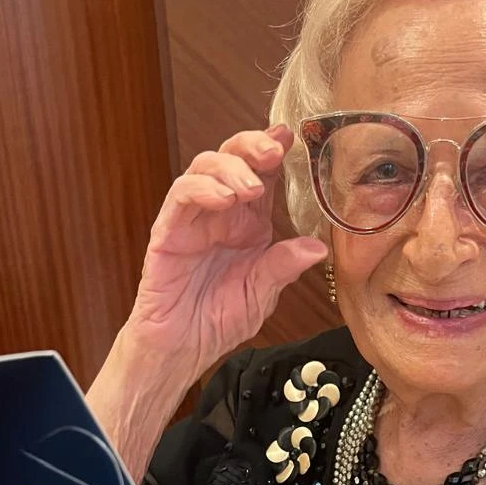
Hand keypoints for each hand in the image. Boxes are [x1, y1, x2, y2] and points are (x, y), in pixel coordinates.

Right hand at [127, 124, 328, 389]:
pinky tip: (223, 199)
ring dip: (230, 168)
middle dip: (253, 147)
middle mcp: (222, 214)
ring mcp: (194, 219)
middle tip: (273, 152)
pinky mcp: (169, 230)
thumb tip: (317, 248)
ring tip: (249, 186)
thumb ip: (283, 266)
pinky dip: (202, 189)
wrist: (183, 348)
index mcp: (249, 224)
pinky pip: (181, 196)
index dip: (274, 151)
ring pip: (205, 167)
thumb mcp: (262, 294)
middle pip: (233, 158)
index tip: (290, 136)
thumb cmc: (218, 321)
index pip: (263, 175)